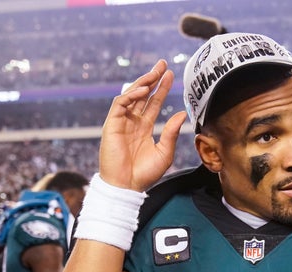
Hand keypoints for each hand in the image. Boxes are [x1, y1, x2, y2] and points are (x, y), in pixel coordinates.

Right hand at [99, 59, 187, 191]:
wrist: (127, 186)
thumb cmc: (145, 174)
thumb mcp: (165, 152)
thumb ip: (171, 133)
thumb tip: (180, 114)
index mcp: (144, 128)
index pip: (153, 103)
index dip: (162, 89)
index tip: (172, 76)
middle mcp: (133, 122)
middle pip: (143, 95)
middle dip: (152, 78)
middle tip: (163, 64)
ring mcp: (121, 122)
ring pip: (131, 96)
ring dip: (142, 83)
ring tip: (154, 73)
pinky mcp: (111, 125)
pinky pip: (120, 104)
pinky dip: (131, 95)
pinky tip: (143, 90)